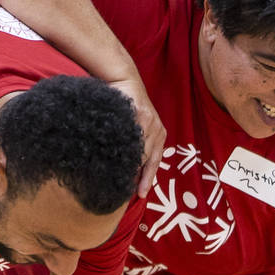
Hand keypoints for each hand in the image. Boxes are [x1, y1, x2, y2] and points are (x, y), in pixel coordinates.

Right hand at [108, 76, 165, 197]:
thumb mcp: (135, 126)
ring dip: (129, 163)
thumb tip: (127, 169)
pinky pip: (133, 135)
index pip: (153, 162)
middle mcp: (157, 130)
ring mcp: (150, 121)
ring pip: (139, 149)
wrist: (123, 80)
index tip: (139, 194)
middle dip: (135, 173)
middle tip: (122, 188)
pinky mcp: (140, 113)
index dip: (146, 179)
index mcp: (159, 135)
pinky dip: (125, 146)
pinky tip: (116, 155)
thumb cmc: (126, 106)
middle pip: (146, 159)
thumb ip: (135, 145)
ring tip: (116, 176)